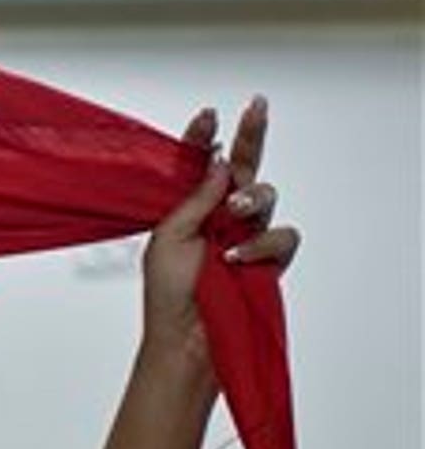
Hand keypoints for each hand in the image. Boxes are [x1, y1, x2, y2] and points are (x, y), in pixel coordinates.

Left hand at [140, 95, 301, 367]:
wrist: (186, 340)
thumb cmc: (168, 295)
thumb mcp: (168, 238)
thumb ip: (194, 200)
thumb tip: (218, 164)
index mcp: (188, 209)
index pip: (200, 166)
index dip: (204, 139)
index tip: (208, 115)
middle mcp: (219, 218)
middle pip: (241, 168)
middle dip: (251, 136)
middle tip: (255, 108)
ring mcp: (246, 237)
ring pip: (263, 196)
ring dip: (249, 199)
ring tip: (232, 215)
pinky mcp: (269, 261)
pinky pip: (281, 236)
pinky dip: (261, 244)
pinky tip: (237, 258)